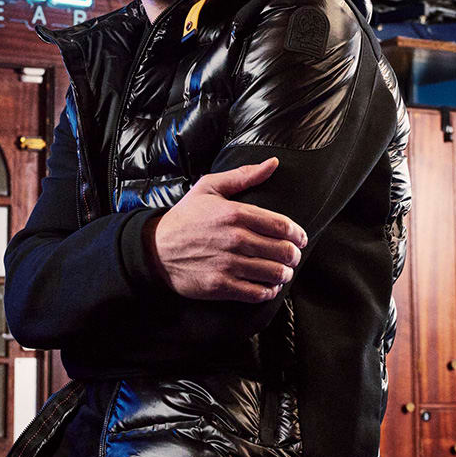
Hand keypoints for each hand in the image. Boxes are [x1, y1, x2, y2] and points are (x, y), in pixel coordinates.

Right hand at [144, 158, 307, 302]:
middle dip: (293, 255)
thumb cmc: (185, 217)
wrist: (155, 248)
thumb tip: (273, 163)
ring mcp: (228, 264)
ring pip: (274, 274)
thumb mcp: (209, 188)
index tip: (300, 239)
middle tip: (292, 256)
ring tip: (282, 272)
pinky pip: (257, 293)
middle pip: (283, 251)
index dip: (297, 234)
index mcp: (235, 213)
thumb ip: (243, 175)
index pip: (282, 225)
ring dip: (284, 274)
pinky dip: (269, 291)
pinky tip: (267, 286)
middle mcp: (234, 239)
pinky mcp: (221, 285)